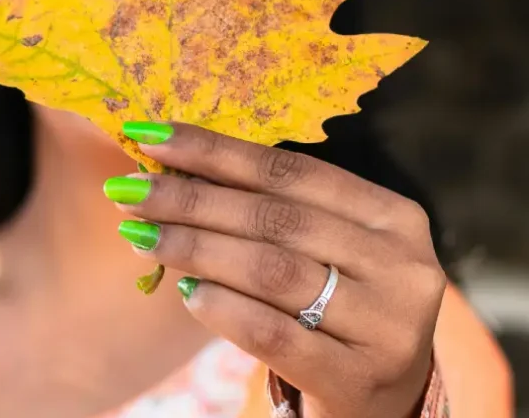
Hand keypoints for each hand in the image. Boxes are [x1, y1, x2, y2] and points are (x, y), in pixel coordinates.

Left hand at [106, 122, 445, 417]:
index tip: (151, 137)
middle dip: (191, 198)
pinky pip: (273, 333)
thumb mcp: (328, 252)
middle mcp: (401, 264)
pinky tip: (185, 292)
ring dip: (195, 247)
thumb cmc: (341, 311)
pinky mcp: (358, 377)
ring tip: (140, 234)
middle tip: (128, 189)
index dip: (216, 151)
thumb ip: (273, 213)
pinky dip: (222, 307)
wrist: (384, 403)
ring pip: (271, 270)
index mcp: (393, 216)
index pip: (291, 171)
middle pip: (276, 217)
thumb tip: (174, 167)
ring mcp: (386, 325)